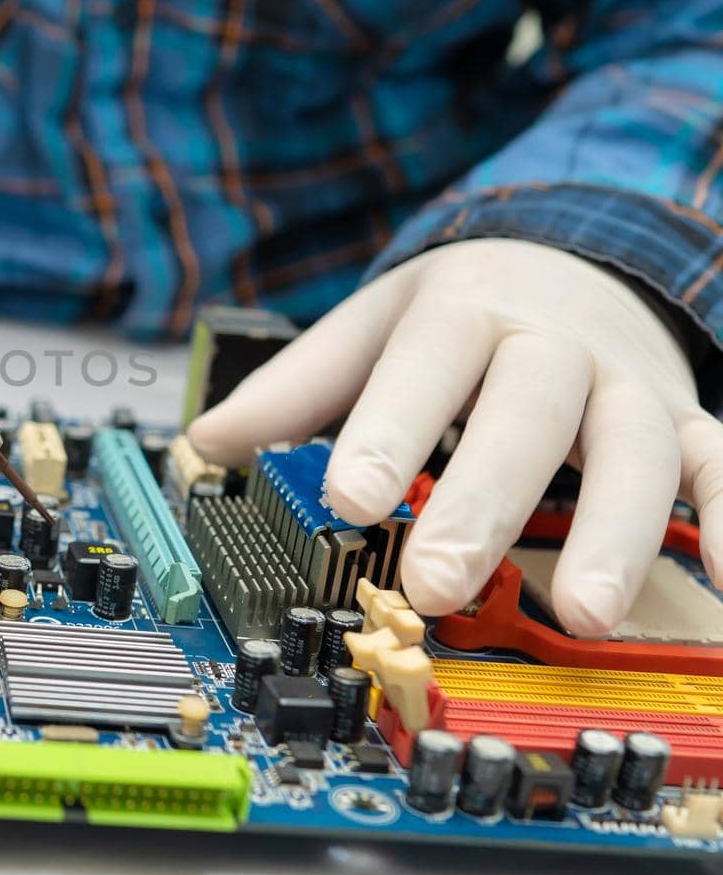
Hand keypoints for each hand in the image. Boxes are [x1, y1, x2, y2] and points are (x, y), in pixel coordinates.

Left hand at [189, 239, 721, 635]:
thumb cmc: (456, 317)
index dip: (387, 429)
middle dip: (482, 500)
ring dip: (615, 531)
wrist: (569, 261)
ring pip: (635, 449)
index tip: (347, 496)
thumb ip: (294, 389)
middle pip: (524, 415)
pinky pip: (719, 462)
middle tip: (435, 581)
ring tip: (580, 613)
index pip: (422, 367)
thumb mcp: (369, 329)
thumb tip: (204, 442)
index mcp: (460, 312)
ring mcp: (625, 384)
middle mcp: (551, 344)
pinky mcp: (682, 420)